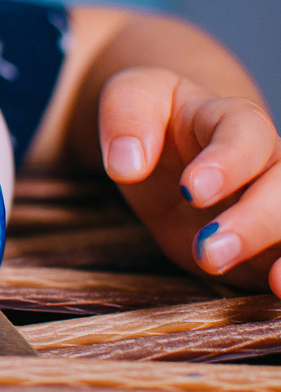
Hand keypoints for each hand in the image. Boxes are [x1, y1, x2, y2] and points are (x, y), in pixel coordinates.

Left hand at [99, 67, 280, 293]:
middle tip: (209, 251)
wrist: (163, 147)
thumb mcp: (129, 97)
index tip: (192, 189)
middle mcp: (266, 164)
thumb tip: (126, 163)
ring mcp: (270, 207)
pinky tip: (280, 294)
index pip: (246, 135)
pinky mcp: (264, 246)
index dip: (227, 163)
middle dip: (254, 222)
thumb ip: (125, 118)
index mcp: (232, 120)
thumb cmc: (149, 118)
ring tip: (277, 284)